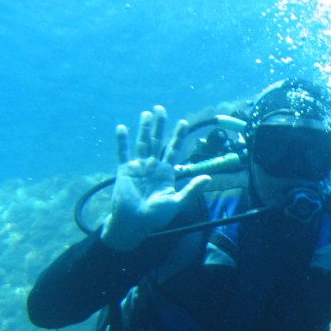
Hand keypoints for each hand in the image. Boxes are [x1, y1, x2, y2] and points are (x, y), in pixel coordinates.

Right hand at [100, 105, 209, 250]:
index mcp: (166, 172)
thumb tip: (208, 178)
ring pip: (142, 143)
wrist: (135, 222)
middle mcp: (153, 166)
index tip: (183, 122)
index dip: (178, 136)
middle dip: (160, 126)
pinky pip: (123, 153)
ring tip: (147, 113)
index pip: (174, 149)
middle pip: (157, 142)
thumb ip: (191, 189)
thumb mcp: (177, 202)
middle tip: (161, 108)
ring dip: (144, 128)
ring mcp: (138, 167)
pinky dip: (122, 141)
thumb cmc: (156, 216)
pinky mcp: (124, 170)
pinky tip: (122, 128)